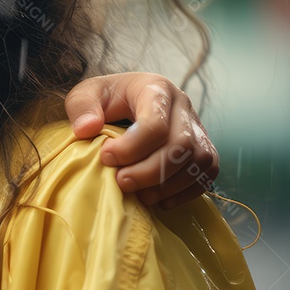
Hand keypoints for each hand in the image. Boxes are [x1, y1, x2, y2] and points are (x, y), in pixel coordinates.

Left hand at [65, 72, 218, 208]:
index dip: (131, 147)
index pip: (155, 123)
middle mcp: (183, 106)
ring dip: (168, 184)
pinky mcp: (204, 148)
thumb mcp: (85, 93)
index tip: (106, 157)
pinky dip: (186, 192)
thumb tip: (87, 129)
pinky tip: (160, 200)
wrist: (127, 99)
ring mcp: (198, 128)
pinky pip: (207, 173)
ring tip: (140, 195)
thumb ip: (81, 107)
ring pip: (199, 161)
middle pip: (181, 145)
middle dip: (150, 171)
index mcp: (156, 89)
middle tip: (122, 182)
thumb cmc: (105, 98)